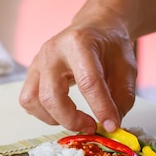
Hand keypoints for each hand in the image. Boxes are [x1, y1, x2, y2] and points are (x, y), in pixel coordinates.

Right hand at [19, 18, 136, 133]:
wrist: (96, 29)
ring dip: (54, 118)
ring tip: (75, 119)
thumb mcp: (127, 68)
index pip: (88, 81)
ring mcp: (37, 62)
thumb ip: (122, 98)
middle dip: (71, 119)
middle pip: (51, 95)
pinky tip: (63, 112)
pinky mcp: (32, 73)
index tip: (110, 126)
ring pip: (32, 100)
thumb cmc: (110, 47)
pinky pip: (28, 101)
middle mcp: (52, 51)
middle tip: (91, 127)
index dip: (100, 108)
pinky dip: (44, 114)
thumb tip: (111, 126)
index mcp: (79, 43)